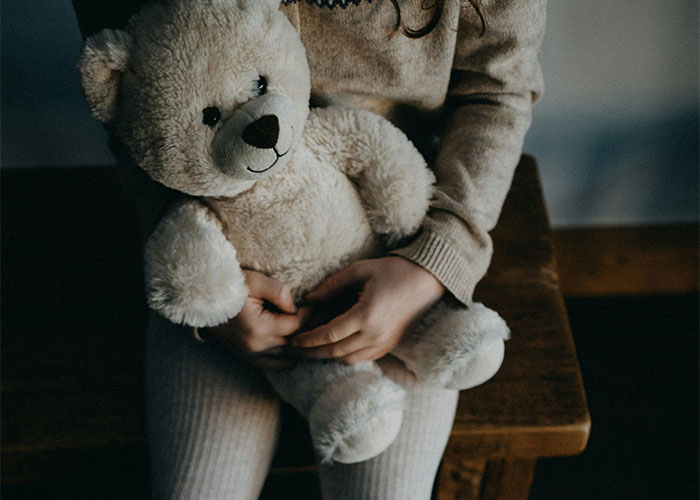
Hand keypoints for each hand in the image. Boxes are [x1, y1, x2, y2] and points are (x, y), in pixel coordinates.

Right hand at [206, 270, 308, 368]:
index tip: (314, 304)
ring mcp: (250, 354)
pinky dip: (286, 356)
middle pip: (294, 342)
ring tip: (305, 326)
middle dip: (307, 328)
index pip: (296, 326)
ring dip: (297, 342)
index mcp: (258, 328)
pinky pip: (275, 364)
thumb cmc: (230, 285)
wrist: (203, 297)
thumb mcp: (256, 281)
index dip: (308, 314)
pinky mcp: (246, 357)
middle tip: (317, 315)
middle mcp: (255, 347)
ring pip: (287, 355)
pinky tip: (292, 341)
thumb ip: (279, 292)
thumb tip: (295, 308)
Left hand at [290, 257, 444, 363]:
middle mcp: (375, 334)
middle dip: (311, 353)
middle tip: (294, 350)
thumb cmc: (394, 270)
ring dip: (327, 357)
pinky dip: (345, 356)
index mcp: (366, 315)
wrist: (428, 280)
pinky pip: (363, 357)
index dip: (308, 340)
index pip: (328, 335)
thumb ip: (332, 285)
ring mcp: (384, 342)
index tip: (293, 340)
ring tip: (310, 351)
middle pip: (335, 352)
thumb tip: (308, 299)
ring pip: (348, 359)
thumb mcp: (360, 270)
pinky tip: (334, 349)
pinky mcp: (391, 345)